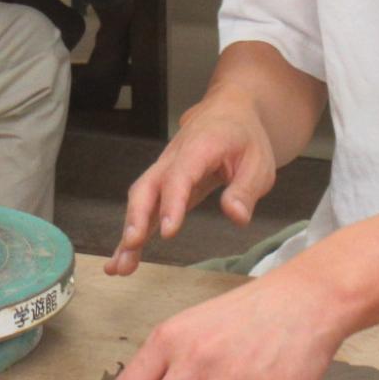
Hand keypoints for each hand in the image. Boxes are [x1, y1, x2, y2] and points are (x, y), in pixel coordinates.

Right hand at [106, 90, 277, 276]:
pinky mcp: (162, 187)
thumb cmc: (244, 138)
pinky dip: (132, 235)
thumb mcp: (259, 163)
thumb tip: (236, 216)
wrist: (228, 113)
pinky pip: (144, 209)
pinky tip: (123, 260)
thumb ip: (245, 190)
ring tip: (119, 267)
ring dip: (128, 233)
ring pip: (139, 201)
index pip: (180, 177)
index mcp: (199, 148)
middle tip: (132, 246)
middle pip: (146, 187)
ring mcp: (163, 172)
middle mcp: (172, 159)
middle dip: (136, 218)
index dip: (171, 204)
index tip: (167, 232)